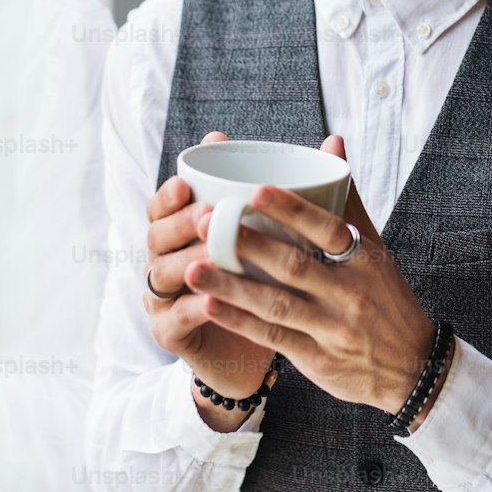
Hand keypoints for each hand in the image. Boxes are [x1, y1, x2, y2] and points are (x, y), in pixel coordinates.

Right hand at [144, 132, 275, 408]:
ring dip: (189, 263)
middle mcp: (168, 259)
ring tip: (212, 256)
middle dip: (180, 223)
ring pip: (165, 274)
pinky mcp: (170, 333)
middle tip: (207, 216)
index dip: (170, 194)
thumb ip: (300, 191)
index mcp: (186, 230)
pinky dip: (195, 308)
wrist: (256, 349)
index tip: (187, 182)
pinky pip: (178, 317)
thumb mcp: (280, 235)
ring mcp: (164, 297)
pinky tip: (211, 302)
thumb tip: (334, 142)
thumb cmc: (268, 283)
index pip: (164, 204)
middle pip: (157, 234)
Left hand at [184, 135, 438, 415]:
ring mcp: (332, 328)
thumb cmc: (386, 297)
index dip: (292, 210)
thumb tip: (332, 140)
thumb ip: (347, 198)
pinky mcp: (317, 359)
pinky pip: (273, 338)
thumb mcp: (375, 248)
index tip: (254, 191)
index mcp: (364, 260)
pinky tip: (208, 306)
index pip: (327, 229)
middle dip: (246, 244)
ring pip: (275, 303)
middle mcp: (350, 293)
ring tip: (192, 267)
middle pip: (294, 265)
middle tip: (204, 222)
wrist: (413, 367)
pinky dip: (240, 322)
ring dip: (231, 286)